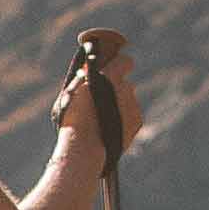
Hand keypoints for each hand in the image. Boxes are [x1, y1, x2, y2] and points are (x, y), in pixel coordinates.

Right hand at [64, 25, 135, 170]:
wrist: (85, 148)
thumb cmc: (73, 120)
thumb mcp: (71, 93)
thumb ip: (83, 77)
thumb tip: (88, 68)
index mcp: (110, 76)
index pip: (124, 61)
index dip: (118, 63)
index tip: (112, 68)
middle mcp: (126, 87)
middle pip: (124, 83)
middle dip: (114, 88)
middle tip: (99, 99)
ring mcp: (133, 105)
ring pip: (127, 99)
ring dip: (117, 104)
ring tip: (101, 119)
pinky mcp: (138, 120)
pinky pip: (131, 113)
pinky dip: (123, 118)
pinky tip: (108, 127)